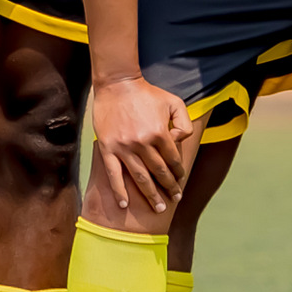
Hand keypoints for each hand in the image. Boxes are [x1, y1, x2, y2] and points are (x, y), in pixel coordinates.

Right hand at [90, 73, 196, 214]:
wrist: (117, 83)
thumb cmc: (147, 93)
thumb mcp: (174, 102)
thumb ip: (183, 122)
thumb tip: (179, 142)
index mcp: (160, 133)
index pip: (173, 160)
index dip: (178, 173)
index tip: (180, 181)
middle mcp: (143, 143)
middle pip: (159, 173)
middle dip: (169, 188)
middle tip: (173, 200)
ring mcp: (124, 147)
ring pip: (140, 178)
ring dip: (150, 195)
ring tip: (158, 208)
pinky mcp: (108, 148)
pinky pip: (114, 174)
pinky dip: (119, 191)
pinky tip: (124, 204)